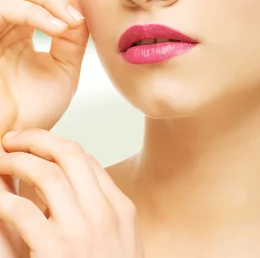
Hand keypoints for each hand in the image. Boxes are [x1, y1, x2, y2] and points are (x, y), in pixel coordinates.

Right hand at [0, 0, 89, 134]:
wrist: (7, 147)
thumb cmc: (29, 114)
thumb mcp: (62, 70)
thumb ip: (71, 35)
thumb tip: (79, 2)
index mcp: (27, 19)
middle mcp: (7, 13)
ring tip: (70, 17)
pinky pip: (7, 9)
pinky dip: (36, 15)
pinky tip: (60, 26)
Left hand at [0, 129, 144, 256]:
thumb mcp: (119, 245)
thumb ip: (99, 216)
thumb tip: (66, 195)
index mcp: (120, 209)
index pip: (88, 161)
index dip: (58, 146)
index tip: (38, 146)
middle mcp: (103, 212)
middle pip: (69, 154)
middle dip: (37, 139)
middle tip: (14, 140)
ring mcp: (81, 230)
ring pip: (45, 172)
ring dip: (16, 161)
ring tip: (1, 160)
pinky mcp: (55, 251)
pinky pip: (21, 210)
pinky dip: (2, 198)